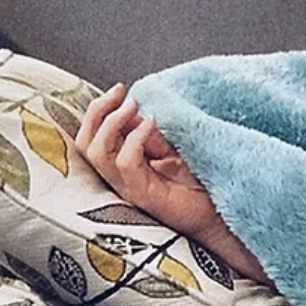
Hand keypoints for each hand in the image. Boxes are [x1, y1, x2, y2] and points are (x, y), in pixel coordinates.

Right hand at [75, 83, 268, 282]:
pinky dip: (134, 140)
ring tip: (134, 107)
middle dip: (96, 112)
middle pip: (85, 143)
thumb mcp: (173, 152)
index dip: (101, 110)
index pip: (93, 136)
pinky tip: (152, 124)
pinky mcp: (143, 195)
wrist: (220, 216)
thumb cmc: (200, 186)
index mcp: (123, 165)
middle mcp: (120, 177)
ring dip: (112, 124)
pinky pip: (124, 164)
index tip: (120, 89)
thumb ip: (153, 136)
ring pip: (96, 154)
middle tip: (120, 93)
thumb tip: (135, 109)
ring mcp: (128, 188)